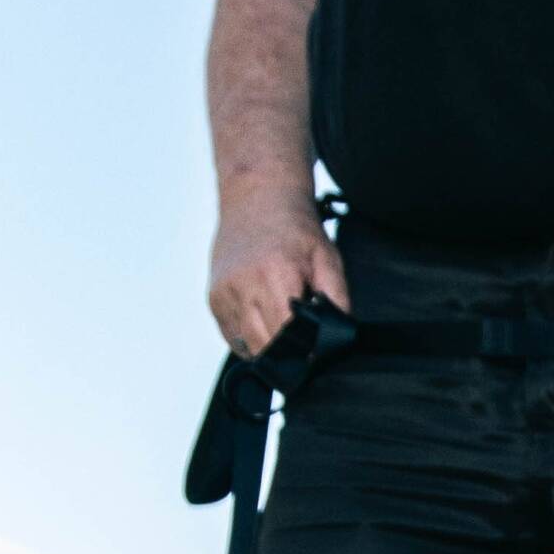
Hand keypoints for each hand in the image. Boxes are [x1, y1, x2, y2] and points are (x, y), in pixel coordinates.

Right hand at [209, 200, 349, 356]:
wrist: (257, 199)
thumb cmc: (296, 230)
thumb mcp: (327, 258)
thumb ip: (337, 299)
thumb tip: (339, 338)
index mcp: (276, 275)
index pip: (288, 333)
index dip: (304, 350)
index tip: (315, 354)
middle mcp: (244, 286)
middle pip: (266, 346)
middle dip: (287, 353)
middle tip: (303, 345)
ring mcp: (224, 294)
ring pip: (248, 346)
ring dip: (268, 348)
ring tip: (284, 329)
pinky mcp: (214, 299)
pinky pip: (233, 337)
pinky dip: (250, 339)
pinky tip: (265, 322)